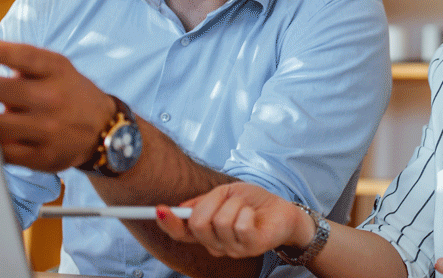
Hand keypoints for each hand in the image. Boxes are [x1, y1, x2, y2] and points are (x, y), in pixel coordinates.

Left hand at [0, 36, 114, 171]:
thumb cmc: (66, 91)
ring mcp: (49, 129)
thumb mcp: (51, 67)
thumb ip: (14, 55)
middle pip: (2, 91)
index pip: (26, 56)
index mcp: (57, 70)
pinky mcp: (42, 156)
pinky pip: (2, 153)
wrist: (104, 130)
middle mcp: (54, 98)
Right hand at [154, 182, 308, 258]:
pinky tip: (253, 214)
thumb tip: (181, 207)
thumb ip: (205, 201)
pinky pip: (240, 225)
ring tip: (245, 206)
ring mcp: (232, 249)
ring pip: (221, 221)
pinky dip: (247, 211)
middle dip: (212, 202)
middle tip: (226, 197)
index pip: (182, 234)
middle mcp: (216, 245)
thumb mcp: (227, 194)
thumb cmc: (255, 203)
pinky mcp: (250, 248)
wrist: (283, 211)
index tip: (159, 209)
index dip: (169, 223)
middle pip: (198, 224)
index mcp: (207, 232)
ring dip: (235, 204)